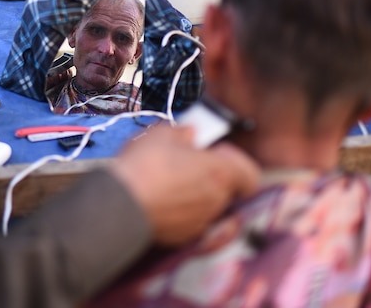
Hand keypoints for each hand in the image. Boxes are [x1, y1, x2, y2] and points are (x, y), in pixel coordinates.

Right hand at [110, 124, 259, 246]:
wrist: (120, 204)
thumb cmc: (145, 167)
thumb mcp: (162, 134)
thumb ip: (182, 132)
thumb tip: (189, 134)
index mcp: (221, 173)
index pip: (250, 174)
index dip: (235, 162)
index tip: (216, 153)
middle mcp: (217, 201)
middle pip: (228, 190)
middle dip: (213, 177)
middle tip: (190, 165)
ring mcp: (201, 223)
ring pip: (210, 208)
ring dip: (197, 196)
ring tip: (173, 184)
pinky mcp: (183, 238)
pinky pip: (193, 225)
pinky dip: (185, 215)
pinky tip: (167, 205)